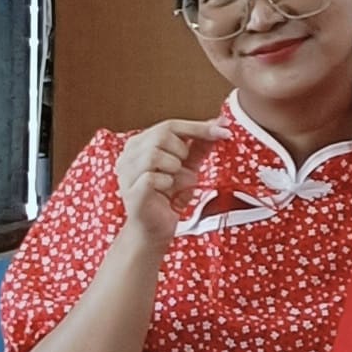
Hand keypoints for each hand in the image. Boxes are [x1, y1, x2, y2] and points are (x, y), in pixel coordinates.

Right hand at [111, 116, 223, 252]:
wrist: (156, 228)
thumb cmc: (169, 196)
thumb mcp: (188, 166)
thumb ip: (200, 144)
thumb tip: (220, 123)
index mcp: (140, 143)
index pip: (170, 125)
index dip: (199, 127)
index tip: (225, 130)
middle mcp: (129, 154)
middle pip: (162, 135)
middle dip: (182, 151)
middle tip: (183, 167)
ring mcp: (126, 173)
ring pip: (155, 154)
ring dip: (174, 168)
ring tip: (173, 181)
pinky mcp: (131, 191)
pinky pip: (153, 178)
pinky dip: (167, 183)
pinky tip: (166, 191)